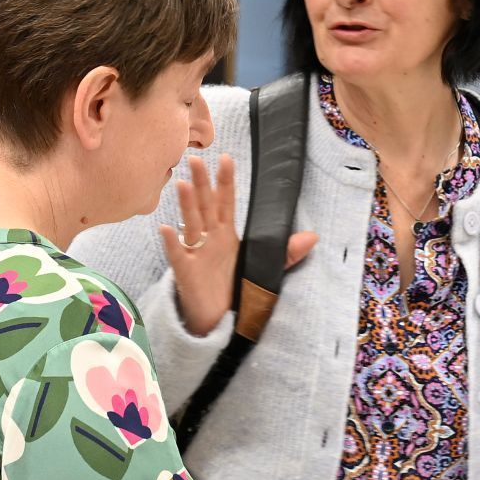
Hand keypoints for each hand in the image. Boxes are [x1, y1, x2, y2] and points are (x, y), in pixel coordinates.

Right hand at [159, 153, 316, 336]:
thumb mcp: (262, 267)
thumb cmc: (234, 289)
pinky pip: (178, 255)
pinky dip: (172, 242)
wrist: (217, 320)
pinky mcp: (186, 273)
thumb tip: (313, 236)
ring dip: (186, 205)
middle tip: (195, 159)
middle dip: (202, 183)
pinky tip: (166, 228)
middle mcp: (209, 240)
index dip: (226, 182)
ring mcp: (196, 254)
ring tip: (183, 184)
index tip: (226, 158)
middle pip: (205, 206)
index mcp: (227, 235)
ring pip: (190, 224)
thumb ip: (286, 253)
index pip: (226, 203)